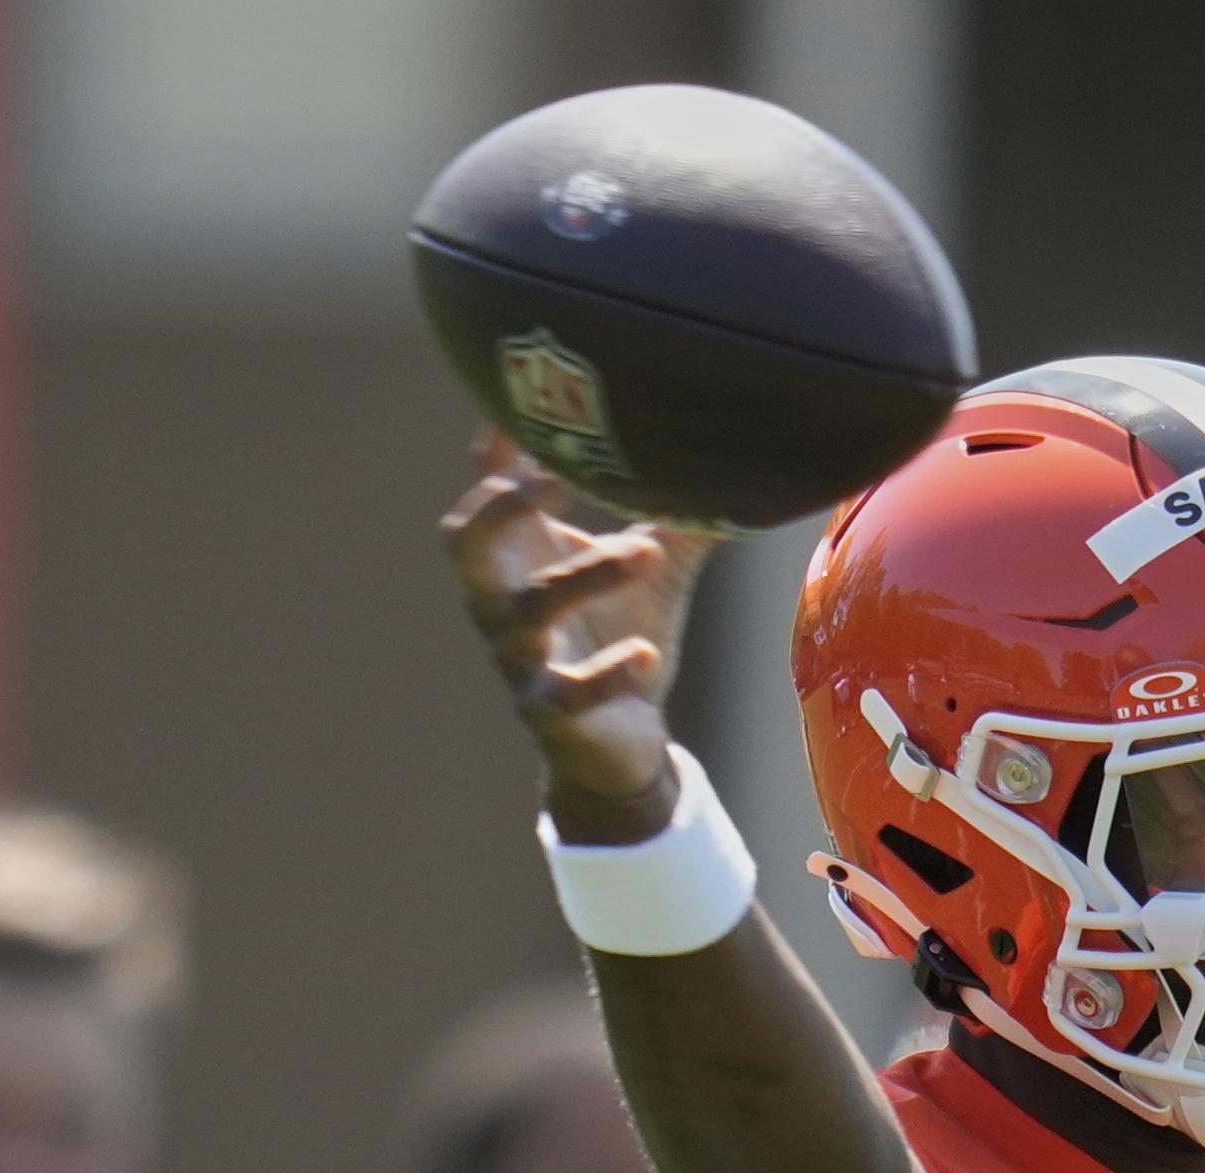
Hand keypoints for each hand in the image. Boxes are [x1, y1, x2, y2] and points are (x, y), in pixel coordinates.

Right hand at [440, 436, 713, 821]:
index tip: (523, 400)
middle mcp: (502, 601)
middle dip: (501, 507)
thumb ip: (679, 511)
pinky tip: (646, 657)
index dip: (498, 449)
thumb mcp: (655, 565)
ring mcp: (519, 658)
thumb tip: (738, 452)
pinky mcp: (549, 714)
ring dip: (585, 576)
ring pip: (529, 612)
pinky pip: (566, 693)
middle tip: (553, 479)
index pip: (491, 490)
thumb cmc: (624, 634)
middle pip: (466, 544)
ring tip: (645, 551)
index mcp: (522, 555)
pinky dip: (607, 673)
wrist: (622, 740)